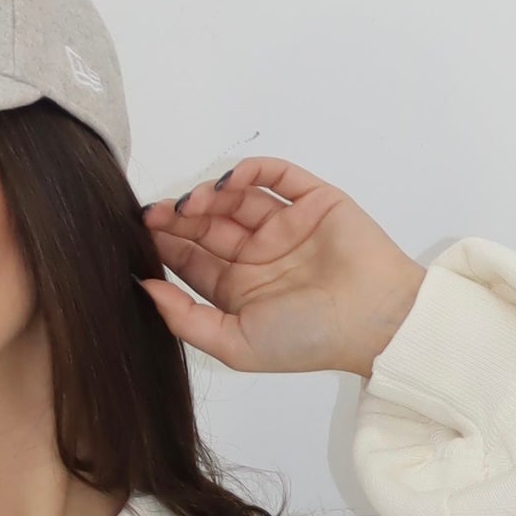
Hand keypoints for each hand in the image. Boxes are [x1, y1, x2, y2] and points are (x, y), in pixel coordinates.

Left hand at [141, 158, 426, 376]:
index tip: (140, 232)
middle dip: (181, 215)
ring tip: (193, 202)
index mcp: (239, 288)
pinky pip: (276, 176)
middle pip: (208, 223)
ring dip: (211, 194)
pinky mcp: (313, 200)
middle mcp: (259, 254)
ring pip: (237, 198)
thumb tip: (143, 287)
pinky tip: (230, 181)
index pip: (191, 257)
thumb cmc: (308, 340)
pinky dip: (250, 171)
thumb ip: (186, 319)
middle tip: (157, 212)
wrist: (375, 323)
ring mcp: (286, 225)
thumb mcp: (236, 344)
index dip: (165, 242)